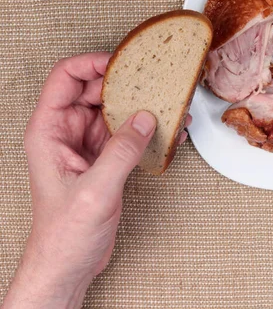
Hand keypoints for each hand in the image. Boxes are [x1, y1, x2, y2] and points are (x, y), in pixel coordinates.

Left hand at [2, 53, 189, 308]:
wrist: (69, 264)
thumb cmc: (64, 233)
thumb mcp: (95, 190)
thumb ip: (121, 151)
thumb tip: (144, 119)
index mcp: (49, 132)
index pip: (66, 79)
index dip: (93, 65)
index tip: (123, 64)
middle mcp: (66, 133)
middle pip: (94, 91)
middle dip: (124, 84)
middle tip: (153, 82)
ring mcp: (87, 145)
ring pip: (114, 111)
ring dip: (140, 106)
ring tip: (166, 104)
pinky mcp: (104, 159)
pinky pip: (126, 133)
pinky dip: (146, 129)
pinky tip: (166, 130)